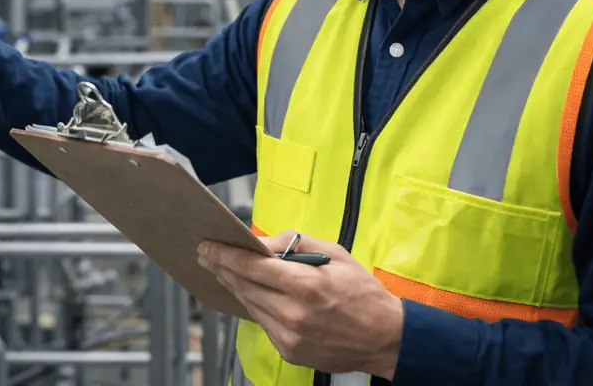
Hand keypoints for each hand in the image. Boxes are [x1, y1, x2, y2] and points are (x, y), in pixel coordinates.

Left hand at [198, 231, 403, 378]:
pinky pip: (263, 322)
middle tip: (207, 255)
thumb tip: (262, 242)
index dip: (225, 255)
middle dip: (222, 268)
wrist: (385, 337)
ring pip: (250, 305)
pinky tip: (249, 293)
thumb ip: (295, 244)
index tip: (208, 246)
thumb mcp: (335, 254)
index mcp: (304, 285)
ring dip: (234, 286)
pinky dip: (254, 305)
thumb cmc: (363, 292)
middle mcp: (292, 313)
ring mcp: (289, 336)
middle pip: (244, 286)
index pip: (251, 267)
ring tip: (222, 271)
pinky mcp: (289, 351)